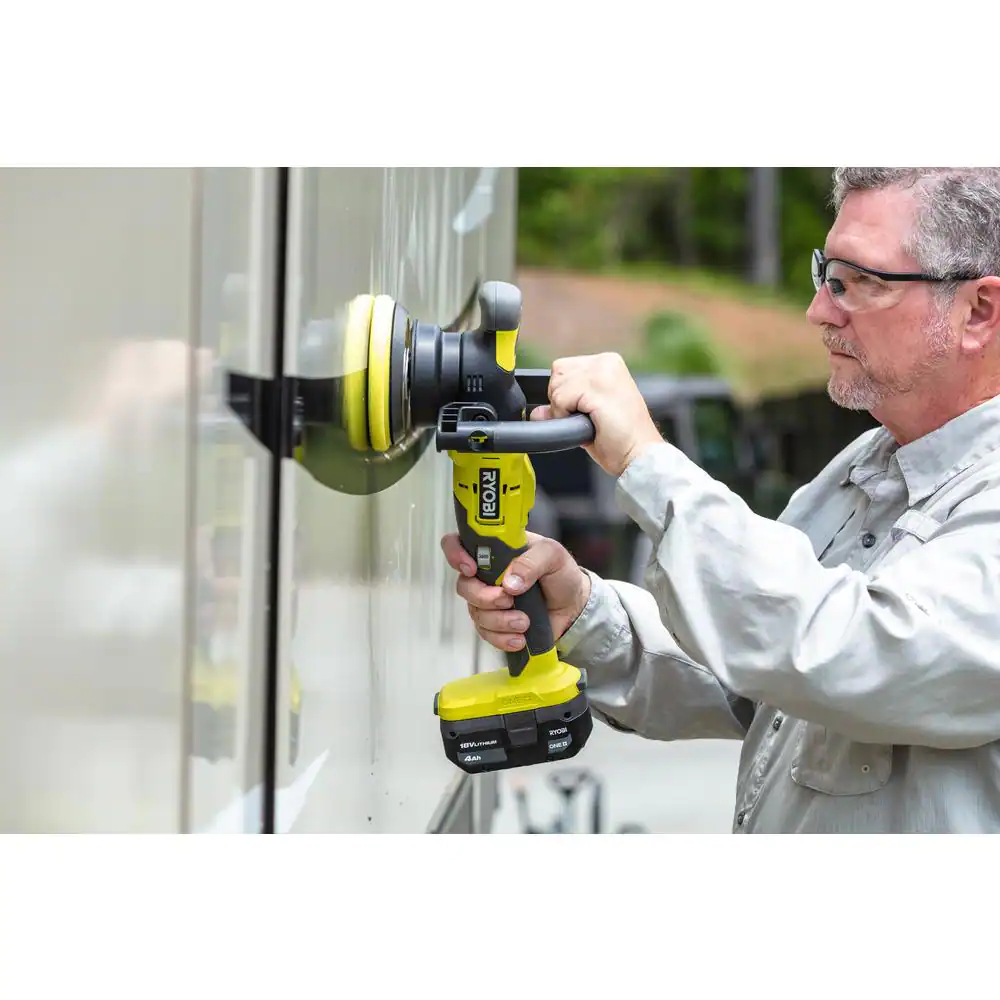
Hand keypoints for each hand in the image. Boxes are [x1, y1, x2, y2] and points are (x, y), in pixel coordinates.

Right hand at [440, 531, 590, 652]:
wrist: (574, 607)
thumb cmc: (561, 574)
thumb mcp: (553, 556)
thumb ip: (532, 562)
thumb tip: (509, 582)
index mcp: (495, 550)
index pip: (458, 543)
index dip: (455, 554)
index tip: (471, 568)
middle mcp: (486, 575)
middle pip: (464, 586)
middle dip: (484, 597)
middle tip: (508, 600)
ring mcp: (488, 601)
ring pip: (475, 613)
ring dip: (499, 621)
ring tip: (524, 622)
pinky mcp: (496, 625)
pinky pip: (486, 634)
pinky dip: (502, 638)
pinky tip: (520, 638)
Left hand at [531, 352, 662, 477]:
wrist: (640, 455)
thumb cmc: (621, 441)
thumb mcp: (587, 418)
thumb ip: (563, 409)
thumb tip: (537, 412)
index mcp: (607, 363)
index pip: (564, 368)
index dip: (564, 394)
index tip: (584, 410)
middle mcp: (605, 362)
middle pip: (557, 373)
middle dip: (562, 400)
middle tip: (586, 417)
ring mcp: (602, 372)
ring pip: (557, 386)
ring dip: (564, 410)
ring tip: (589, 421)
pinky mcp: (597, 388)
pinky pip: (561, 399)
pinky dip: (565, 416)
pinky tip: (587, 423)